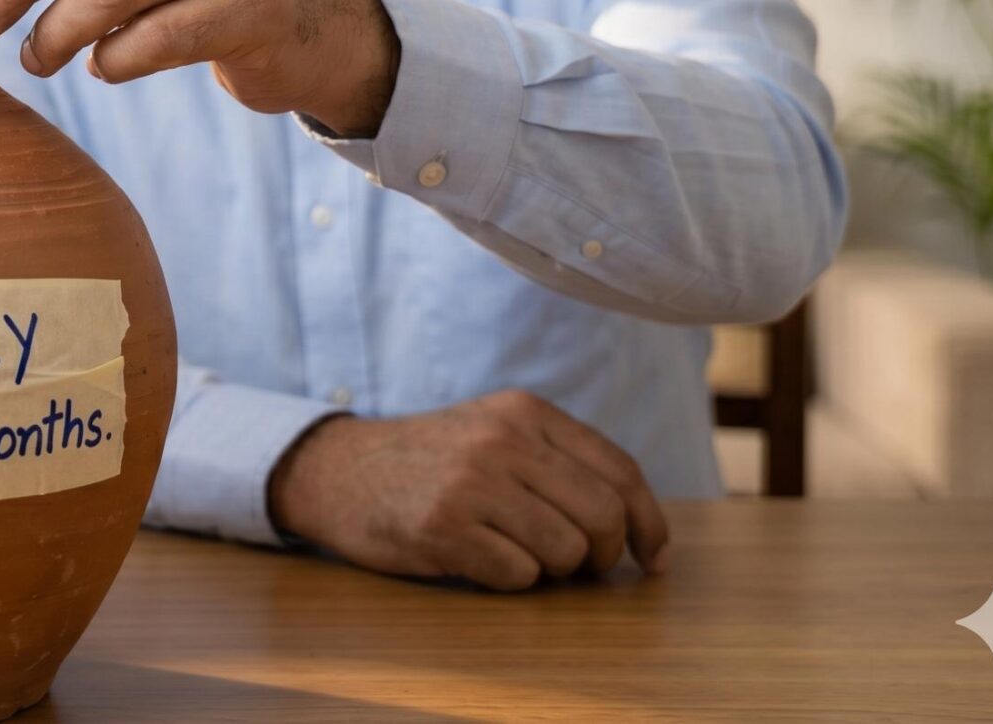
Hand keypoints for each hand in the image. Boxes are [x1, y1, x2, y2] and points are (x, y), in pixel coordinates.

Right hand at [268, 389, 672, 590]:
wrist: (338, 472)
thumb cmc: (431, 462)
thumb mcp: (494, 431)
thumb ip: (559, 459)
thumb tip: (638, 528)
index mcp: (524, 411)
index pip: (619, 470)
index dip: (649, 523)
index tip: (653, 558)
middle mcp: (502, 440)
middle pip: (602, 514)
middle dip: (603, 554)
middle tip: (582, 566)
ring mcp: (471, 484)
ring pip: (565, 551)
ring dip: (553, 570)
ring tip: (518, 554)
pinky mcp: (443, 528)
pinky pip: (518, 575)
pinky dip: (510, 580)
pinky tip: (479, 559)